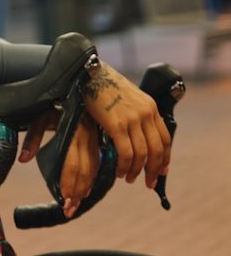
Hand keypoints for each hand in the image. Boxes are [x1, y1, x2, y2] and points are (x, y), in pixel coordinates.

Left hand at [19, 110, 99, 217]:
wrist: (75, 85)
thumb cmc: (52, 101)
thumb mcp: (39, 116)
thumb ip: (33, 137)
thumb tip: (23, 160)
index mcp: (72, 131)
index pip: (72, 164)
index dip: (68, 184)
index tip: (63, 201)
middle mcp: (87, 135)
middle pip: (85, 170)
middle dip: (77, 192)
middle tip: (68, 210)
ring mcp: (95, 137)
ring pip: (94, 168)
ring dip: (86, 187)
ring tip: (76, 204)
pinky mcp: (98, 137)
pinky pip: (98, 161)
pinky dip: (93, 177)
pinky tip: (87, 188)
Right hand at [81, 61, 171, 187]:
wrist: (90, 73)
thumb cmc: (106, 86)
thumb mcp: (130, 98)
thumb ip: (138, 115)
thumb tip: (139, 137)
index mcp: (151, 107)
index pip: (165, 139)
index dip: (165, 158)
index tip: (161, 171)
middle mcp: (145, 113)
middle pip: (156, 150)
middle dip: (153, 170)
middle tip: (149, 183)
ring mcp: (132, 119)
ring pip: (142, 154)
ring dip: (136, 171)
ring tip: (128, 178)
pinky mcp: (116, 124)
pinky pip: (126, 153)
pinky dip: (124, 166)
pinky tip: (119, 171)